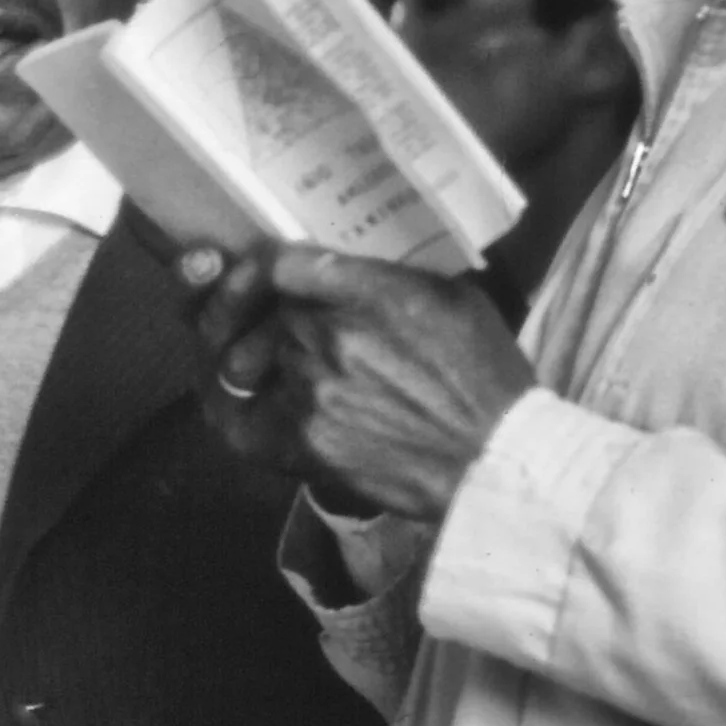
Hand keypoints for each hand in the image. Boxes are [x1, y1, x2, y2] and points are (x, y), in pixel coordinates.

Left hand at [178, 243, 535, 521]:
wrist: (497, 462)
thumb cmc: (484, 375)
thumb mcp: (450, 296)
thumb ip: (386, 274)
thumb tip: (337, 265)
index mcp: (367, 292)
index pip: (277, 263)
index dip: (252, 266)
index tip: (253, 273)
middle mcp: (327, 337)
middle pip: (253, 310)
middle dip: (242, 310)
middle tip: (236, 312)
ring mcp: (309, 393)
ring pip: (241, 359)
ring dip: (242, 355)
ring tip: (244, 355)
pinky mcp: (302, 443)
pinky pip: (237, 418)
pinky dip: (228, 404)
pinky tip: (232, 395)